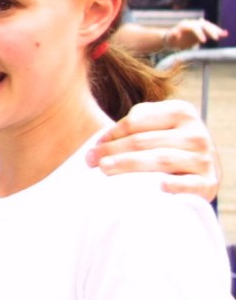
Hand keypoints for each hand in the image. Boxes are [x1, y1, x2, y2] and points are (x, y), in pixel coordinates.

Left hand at [86, 99, 219, 198]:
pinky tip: (160, 187)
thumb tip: (100, 141)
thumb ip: (137, 123)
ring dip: (129, 165)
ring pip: (161, 159)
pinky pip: (190, 184)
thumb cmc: (168, 147)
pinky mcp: (208, 183)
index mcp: (182, 112)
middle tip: (90, 160)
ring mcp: (204, 158)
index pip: (136, 121)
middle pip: (143, 141)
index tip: (94, 146)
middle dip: (113, 150)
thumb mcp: (158, 127)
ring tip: (104, 169)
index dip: (111, 133)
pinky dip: (176, 185)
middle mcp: (196, 133)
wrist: (201, 172)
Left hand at [164, 18, 227, 50]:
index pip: (194, 27)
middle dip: (210, 31)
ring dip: (216, 30)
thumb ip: (172, 36)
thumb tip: (175, 32)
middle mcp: (193, 24)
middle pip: (203, 25)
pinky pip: (210, 30)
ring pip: (208, 26)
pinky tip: (224, 34)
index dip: (199, 33)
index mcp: (185, 25)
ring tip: (223, 35)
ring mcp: (198, 26)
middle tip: (216, 38)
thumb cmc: (170, 40)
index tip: (203, 42)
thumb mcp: (169, 39)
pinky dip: (217, 32)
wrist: (172, 39)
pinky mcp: (201, 31)